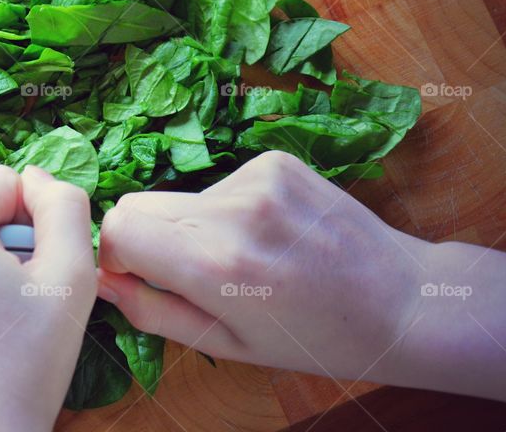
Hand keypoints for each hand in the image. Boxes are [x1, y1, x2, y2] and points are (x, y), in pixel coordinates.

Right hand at [97, 151, 505, 400]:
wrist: (402, 301)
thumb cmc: (312, 337)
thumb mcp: (225, 345)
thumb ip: (152, 312)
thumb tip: (102, 279)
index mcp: (216, 264)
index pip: (119, 224)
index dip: (121, 254)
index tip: (145, 276)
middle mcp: (233, 210)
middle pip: (142, 202)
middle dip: (151, 238)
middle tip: (195, 273)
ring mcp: (257, 177)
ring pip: (182, 196)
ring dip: (196, 226)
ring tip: (248, 256)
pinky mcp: (275, 160)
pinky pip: (219, 184)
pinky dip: (229, 210)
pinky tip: (270, 234)